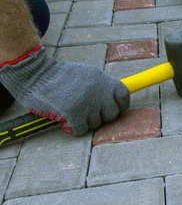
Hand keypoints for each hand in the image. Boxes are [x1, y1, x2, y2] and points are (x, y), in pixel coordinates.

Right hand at [0, 47, 129, 135]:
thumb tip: (112, 100)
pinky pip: (80, 130)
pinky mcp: (74, 113)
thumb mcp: (86, 74)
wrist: (35, 74)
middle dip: (100, 116)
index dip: (120, 105)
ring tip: (71, 111)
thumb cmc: (58, 76)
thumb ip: (100, 85)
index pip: (124, 95)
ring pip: (95, 123)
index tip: (113, 109)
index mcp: (103, 79)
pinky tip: (64, 119)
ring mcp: (87, 102)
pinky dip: (72, 128)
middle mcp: (99, 90)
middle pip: (112, 113)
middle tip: (86, 113)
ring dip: (84, 122)